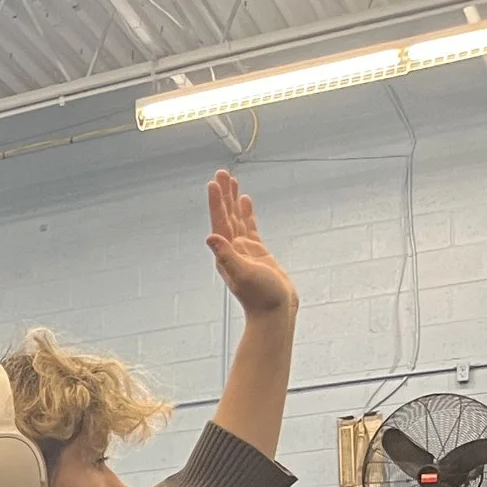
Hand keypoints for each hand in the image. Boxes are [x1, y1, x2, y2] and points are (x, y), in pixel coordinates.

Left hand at [206, 171, 295, 318]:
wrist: (275, 312)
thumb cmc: (261, 297)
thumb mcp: (243, 275)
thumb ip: (227, 256)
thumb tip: (211, 239)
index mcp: (226, 253)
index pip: (220, 222)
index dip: (217, 202)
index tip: (214, 183)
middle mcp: (232, 249)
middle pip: (226, 215)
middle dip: (224, 194)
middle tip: (222, 173)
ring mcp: (244, 250)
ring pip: (237, 218)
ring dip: (233, 200)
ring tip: (232, 181)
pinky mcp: (257, 252)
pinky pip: (249, 227)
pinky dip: (246, 213)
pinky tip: (246, 201)